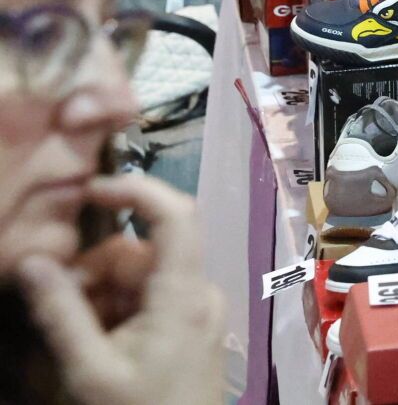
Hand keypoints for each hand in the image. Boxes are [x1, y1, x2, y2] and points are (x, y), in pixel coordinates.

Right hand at [17, 175, 225, 404]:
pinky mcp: (192, 329)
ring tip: (80, 337)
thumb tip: (32, 261)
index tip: (88, 190)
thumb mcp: (90, 370)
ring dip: (103, 294)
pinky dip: (119, 310)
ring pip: (142, 276)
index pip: (175, 214)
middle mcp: (201, 293)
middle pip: (144, 251)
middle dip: (96, 269)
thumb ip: (61, 313)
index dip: (134, 190)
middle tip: (62, 306)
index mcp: (185, 294)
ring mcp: (199, 311)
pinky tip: (98, 344)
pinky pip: (152, 300)